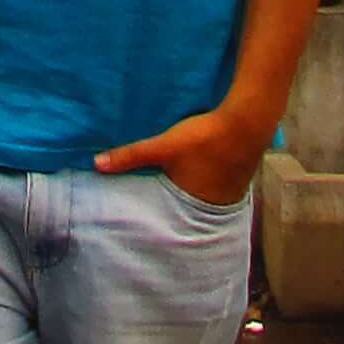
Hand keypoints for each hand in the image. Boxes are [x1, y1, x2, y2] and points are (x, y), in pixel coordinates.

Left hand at [94, 103, 275, 204]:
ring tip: (170, 194)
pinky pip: (213, 187)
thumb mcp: (164, 146)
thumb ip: (131, 156)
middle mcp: (212, 205)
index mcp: (193, 204)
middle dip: (170, 210)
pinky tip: (196, 175)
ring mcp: (227, 194)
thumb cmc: (205, 137)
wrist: (248, 120)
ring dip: (187, 196)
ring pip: (199, 199)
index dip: (154, 221)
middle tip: (150, 209)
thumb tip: (96, 164)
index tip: (137, 223)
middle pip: (184, 212)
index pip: (167, 221)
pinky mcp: (235, 179)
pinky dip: (202, 184)